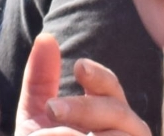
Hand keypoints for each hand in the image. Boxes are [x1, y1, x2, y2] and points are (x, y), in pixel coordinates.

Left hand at [17, 34, 151, 135]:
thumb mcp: (37, 122)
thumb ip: (41, 82)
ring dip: (88, 131)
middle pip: (117, 112)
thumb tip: (46, 38)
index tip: (77, 69)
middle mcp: (126, 134)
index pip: (112, 89)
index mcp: (107, 116)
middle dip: (86, 108)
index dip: (98, 77)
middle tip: (53, 109)